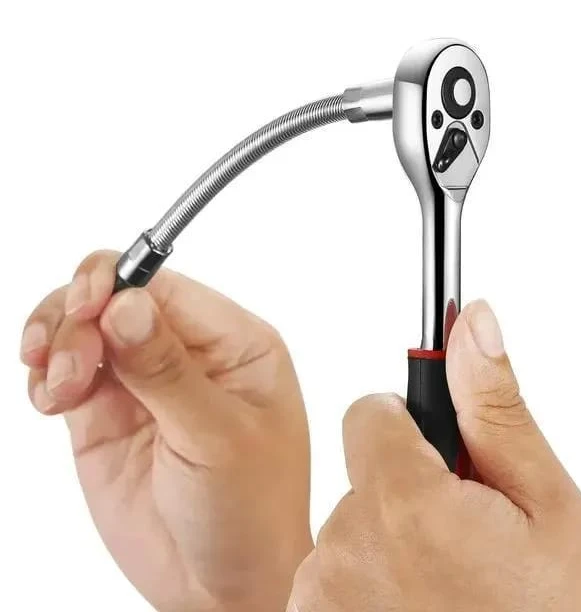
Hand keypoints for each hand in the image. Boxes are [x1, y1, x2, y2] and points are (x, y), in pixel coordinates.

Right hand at [20, 251, 311, 611]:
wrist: (220, 585)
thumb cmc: (250, 510)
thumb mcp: (218, 438)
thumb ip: (168, 371)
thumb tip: (127, 302)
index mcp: (234, 343)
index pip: (167, 287)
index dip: (119, 284)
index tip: (86, 311)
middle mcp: (189, 352)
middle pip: (118, 295)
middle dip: (79, 316)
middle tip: (68, 365)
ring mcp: (145, 380)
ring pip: (85, 325)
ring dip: (57, 342)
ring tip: (58, 391)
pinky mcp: (108, 412)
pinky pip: (65, 369)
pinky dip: (46, 374)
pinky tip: (50, 398)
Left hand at [288, 301, 580, 611]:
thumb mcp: (546, 508)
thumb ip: (494, 406)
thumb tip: (471, 320)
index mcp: (405, 500)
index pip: (367, 412)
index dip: (404, 426)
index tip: (434, 456)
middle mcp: (347, 545)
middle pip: (362, 474)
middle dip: (405, 492)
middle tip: (457, 541)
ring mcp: (321, 594)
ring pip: (349, 526)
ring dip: (388, 543)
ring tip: (441, 588)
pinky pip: (332, 576)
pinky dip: (366, 585)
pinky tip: (413, 611)